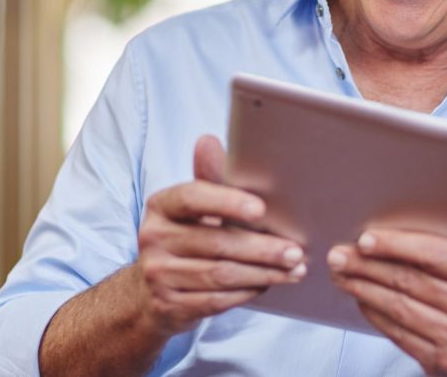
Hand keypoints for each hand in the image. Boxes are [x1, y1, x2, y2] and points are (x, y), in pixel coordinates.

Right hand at [136, 135, 306, 339]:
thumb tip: (209, 140)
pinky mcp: (169, 305)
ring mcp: (158, 274)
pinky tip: (268, 284)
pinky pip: (216, 301)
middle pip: (216, 242)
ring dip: (263, 273)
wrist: (151, 291)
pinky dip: (248, 292)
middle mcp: (153, 238)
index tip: (260, 209)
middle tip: (295, 251)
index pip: (192, 198)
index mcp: (161, 205)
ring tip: (294, 270)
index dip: (227, 202)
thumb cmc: (185, 237)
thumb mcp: (194, 207)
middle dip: (262, 248)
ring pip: (221, 275)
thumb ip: (208, 178)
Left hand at [327, 212, 446, 375]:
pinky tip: (360, 297)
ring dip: (364, 289)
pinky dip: (375, 314)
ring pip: (399, 308)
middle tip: (339, 254)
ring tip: (341, 274)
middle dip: (368, 266)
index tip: (366, 238)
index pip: (436, 256)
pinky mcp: (440, 361)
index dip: (398, 246)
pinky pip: (399, 334)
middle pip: (410, 281)